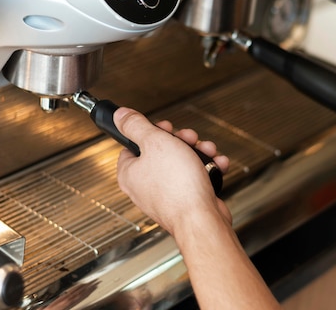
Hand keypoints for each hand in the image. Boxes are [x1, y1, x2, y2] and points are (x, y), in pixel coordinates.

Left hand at [114, 107, 230, 236]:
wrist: (201, 220)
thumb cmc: (177, 188)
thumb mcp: (155, 142)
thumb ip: (136, 126)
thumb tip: (120, 115)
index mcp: (130, 173)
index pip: (132, 144)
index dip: (150, 132)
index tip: (163, 128)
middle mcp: (144, 186)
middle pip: (160, 152)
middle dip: (181, 141)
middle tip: (188, 139)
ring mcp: (165, 195)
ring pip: (181, 163)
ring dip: (198, 152)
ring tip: (207, 151)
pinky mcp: (185, 201)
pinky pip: (194, 178)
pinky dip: (206, 169)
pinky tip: (215, 165)